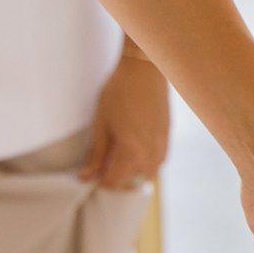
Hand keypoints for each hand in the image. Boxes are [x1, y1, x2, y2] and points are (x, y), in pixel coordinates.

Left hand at [80, 49, 168, 188]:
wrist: (144, 70)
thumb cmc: (119, 91)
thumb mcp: (101, 123)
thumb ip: (96, 153)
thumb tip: (86, 176)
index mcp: (132, 152)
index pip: (114, 182)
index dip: (99, 180)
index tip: (91, 171)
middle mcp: (151, 155)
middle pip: (131, 182)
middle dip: (116, 177)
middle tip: (102, 162)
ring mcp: (162, 148)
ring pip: (145, 174)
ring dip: (131, 171)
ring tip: (118, 153)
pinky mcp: (167, 140)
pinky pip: (155, 162)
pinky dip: (143, 161)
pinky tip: (133, 144)